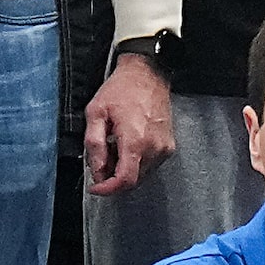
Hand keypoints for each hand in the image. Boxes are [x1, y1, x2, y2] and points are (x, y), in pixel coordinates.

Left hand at [84, 52, 175, 194]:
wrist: (147, 74)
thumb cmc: (121, 89)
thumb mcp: (96, 112)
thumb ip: (94, 144)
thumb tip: (97, 170)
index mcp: (136, 141)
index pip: (125, 181)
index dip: (108, 189)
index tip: (96, 188)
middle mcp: (155, 148)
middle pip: (133, 181)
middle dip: (113, 177)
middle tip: (101, 159)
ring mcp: (164, 148)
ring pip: (142, 175)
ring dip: (124, 170)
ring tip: (113, 146)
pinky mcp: (169, 146)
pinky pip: (150, 165)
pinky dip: (135, 162)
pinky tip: (126, 144)